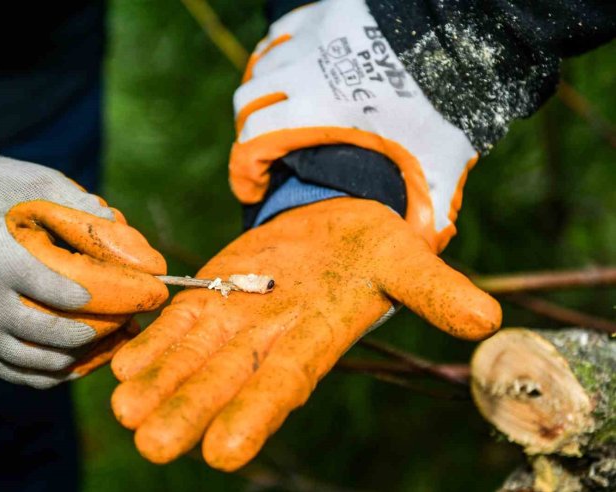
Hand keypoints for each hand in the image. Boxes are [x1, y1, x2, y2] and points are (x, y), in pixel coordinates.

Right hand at [0, 146, 167, 387]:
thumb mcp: (28, 181)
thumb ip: (75, 204)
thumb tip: (121, 228)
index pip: (53, 289)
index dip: (99, 297)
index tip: (135, 295)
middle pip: (52, 333)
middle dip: (103, 328)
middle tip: (134, 317)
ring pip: (41, 362)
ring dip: (87, 353)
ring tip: (118, 335)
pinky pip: (22, 375)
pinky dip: (60, 369)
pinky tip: (88, 352)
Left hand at [110, 198, 499, 469]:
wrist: (332, 220)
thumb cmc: (371, 246)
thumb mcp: (405, 257)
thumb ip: (434, 289)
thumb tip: (486, 320)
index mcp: (314, 336)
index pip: (284, 383)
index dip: (256, 414)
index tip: (224, 453)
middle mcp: (268, 339)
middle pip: (225, 379)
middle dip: (190, 410)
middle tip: (153, 444)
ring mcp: (234, 318)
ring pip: (192, 356)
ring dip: (159, 383)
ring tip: (125, 409)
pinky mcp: (210, 295)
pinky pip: (177, 323)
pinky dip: (150, 343)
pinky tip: (119, 365)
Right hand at [230, 0, 478, 250]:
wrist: (466, 34)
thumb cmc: (450, 100)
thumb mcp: (440, 162)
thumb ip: (428, 211)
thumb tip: (422, 250)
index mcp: (321, 109)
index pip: (252, 140)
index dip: (243, 173)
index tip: (252, 191)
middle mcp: (306, 69)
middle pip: (247, 103)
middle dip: (250, 134)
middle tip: (270, 154)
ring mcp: (313, 36)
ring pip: (262, 67)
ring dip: (265, 95)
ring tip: (284, 115)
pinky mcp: (325, 12)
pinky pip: (282, 36)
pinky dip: (279, 58)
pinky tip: (299, 73)